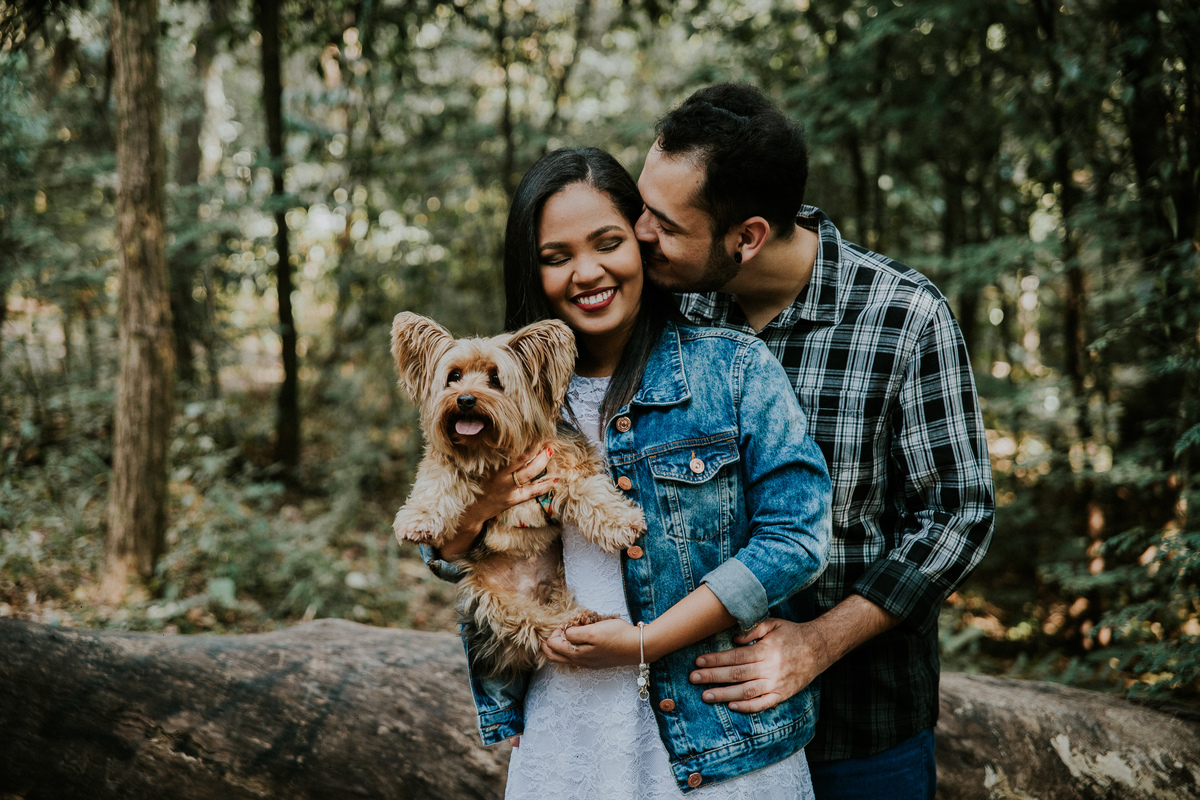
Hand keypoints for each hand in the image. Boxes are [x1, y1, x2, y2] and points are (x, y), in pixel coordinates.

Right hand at [440, 444, 554, 558]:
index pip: (514, 452)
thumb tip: (502, 439)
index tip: (536, 433)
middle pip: (526, 461)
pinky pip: (531, 493)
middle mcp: (502, 478)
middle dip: (539, 450)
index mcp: (493, 467)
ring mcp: (508, 489)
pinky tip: (553, 480)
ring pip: (530, 474)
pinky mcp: (512, 500)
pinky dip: (544, 486)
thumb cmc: (473, 484)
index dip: (527, 443)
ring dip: (543, 463)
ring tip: (551, 452)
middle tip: (549, 440)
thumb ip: (489, 455)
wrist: (469, 510)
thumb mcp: (478, 467)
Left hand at [542, 619, 639, 668]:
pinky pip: (576, 659)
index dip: (555, 631)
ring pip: (565, 659)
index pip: (553, 645)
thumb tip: (565, 634)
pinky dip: (571, 650)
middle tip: (556, 629)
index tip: (566, 622)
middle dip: (550, 643)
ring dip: (560, 647)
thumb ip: (575, 634)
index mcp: (577, 654)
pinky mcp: (596, 662)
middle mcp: (580, 662)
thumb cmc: (617, 636)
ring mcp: (588, 664)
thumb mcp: (593, 630)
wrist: (638, 646)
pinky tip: (578, 642)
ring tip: (565, 634)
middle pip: (555, 656)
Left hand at [687, 617, 824, 713]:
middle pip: (737, 675)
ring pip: (746, 692)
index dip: (716, 660)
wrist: (819, 648)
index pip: (735, 657)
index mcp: (766, 650)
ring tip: (706, 695)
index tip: (698, 661)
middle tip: (693, 678)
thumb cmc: (792, 634)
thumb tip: (733, 638)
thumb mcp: (773, 623)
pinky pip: (763, 704)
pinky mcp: (783, 695)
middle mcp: (770, 668)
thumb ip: (753, 629)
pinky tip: (731, 706)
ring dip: (724, 694)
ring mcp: (777, 684)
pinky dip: (747, 707)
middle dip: (713, 677)